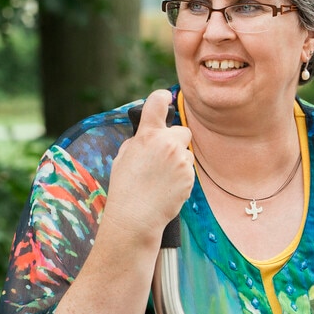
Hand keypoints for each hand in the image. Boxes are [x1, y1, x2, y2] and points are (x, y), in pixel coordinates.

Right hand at [105, 90, 193, 246]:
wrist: (136, 216)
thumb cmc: (125, 187)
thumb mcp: (123, 157)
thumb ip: (139, 140)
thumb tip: (149, 133)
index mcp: (147, 135)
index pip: (158, 102)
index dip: (162, 97)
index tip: (165, 97)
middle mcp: (167, 144)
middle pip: (182, 130)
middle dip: (175, 140)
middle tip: (162, 156)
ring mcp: (181, 161)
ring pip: (186, 152)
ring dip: (178, 160)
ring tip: (161, 178)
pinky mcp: (190, 177)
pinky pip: (189, 170)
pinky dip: (181, 176)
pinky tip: (166, 187)